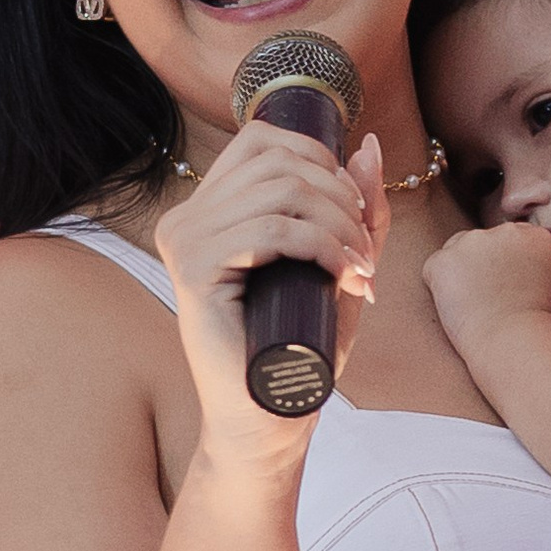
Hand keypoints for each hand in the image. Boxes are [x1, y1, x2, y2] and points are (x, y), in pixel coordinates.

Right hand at [154, 122, 385, 472]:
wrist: (271, 412)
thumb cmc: (301, 342)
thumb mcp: (339, 261)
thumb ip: (356, 208)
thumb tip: (366, 145)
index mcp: (210, 208)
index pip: (261, 138)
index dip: (318, 156)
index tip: (353, 208)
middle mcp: (187, 216)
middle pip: (279, 161)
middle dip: (341, 198)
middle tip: (366, 249)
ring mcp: (184, 240)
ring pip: (281, 193)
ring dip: (339, 226)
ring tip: (361, 269)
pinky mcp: (193, 270)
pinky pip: (269, 230)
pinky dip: (321, 246)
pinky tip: (343, 276)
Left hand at [423, 219, 550, 361]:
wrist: (516, 340)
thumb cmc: (546, 320)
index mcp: (532, 235)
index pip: (510, 244)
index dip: (508, 269)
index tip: (511, 291)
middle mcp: (501, 230)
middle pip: (483, 245)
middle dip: (483, 269)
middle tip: (493, 302)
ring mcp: (469, 243)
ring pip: (457, 255)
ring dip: (461, 276)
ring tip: (477, 307)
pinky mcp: (441, 262)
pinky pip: (435, 271)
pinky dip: (441, 289)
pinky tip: (459, 309)